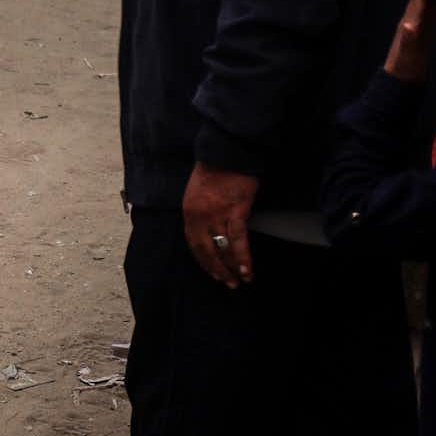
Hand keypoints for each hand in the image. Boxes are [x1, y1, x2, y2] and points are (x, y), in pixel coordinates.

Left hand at [181, 162, 258, 286]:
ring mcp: (217, 214)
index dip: (202, 260)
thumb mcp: (198, 192)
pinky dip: (242, 257)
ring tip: (240, 281)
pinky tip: (246, 269)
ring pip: (222, 248)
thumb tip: (209, 230)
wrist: (227, 152)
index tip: (211, 272)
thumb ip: (200, 212)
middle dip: (216, 269)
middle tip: (227, 283)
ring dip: (231, 268)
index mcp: (188, 210)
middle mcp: (199, 215)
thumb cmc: (214, 170)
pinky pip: (238, 239)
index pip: (192, 242)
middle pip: (205, 249)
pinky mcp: (236, 210)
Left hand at [384, 0, 434, 82]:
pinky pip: (433, 18)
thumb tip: (410, 23)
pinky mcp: (424, 35)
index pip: (417, 1)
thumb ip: (408, 38)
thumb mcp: (407, 52)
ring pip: (427, 7)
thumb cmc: (404, 65)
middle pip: (422, 0)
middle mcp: (412, 21)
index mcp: (408, 22)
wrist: (402, 79)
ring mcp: (418, 28)